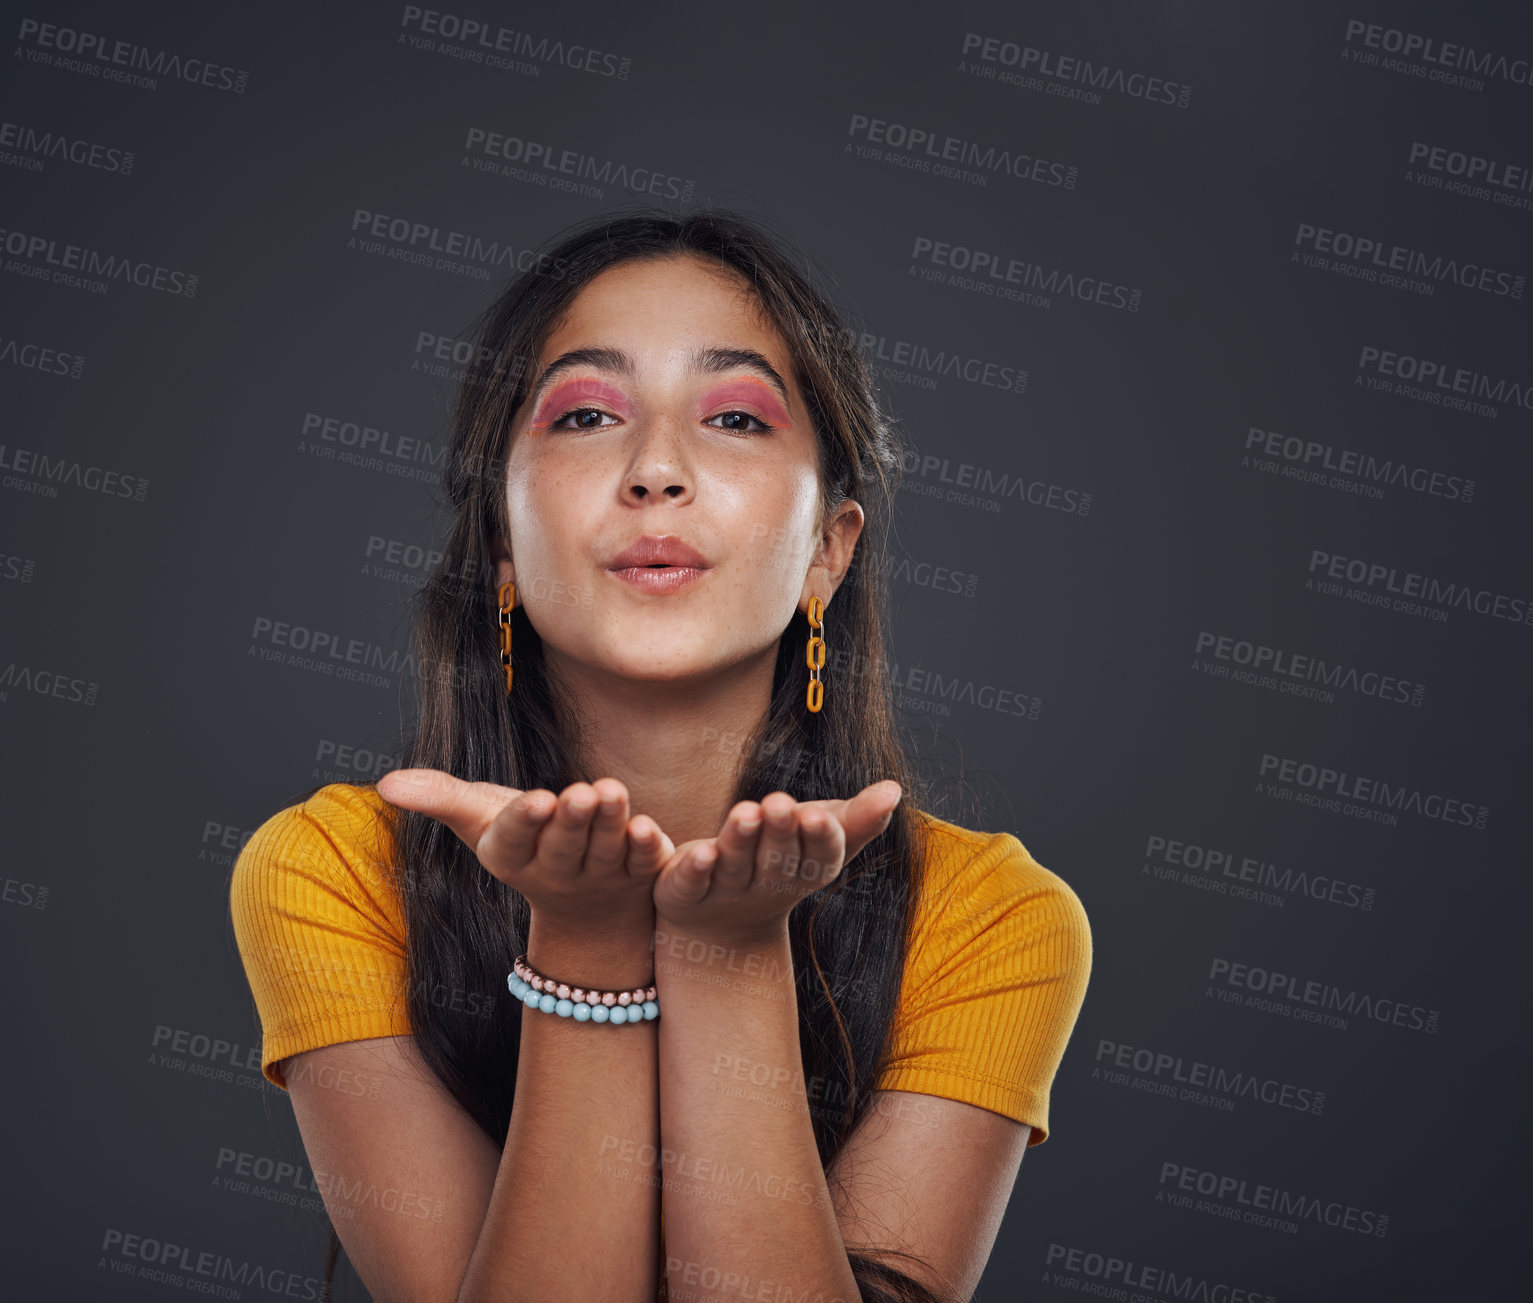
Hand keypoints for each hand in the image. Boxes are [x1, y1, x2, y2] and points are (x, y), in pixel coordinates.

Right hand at [376, 769, 671, 937]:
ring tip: (611, 792)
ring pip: (606, 851)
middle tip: (580, 792)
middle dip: (570, 820)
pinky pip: (644, 862)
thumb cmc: (525, 839)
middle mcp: (555, 872)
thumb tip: (385, 783)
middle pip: (562, 847)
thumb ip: (440, 796)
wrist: (586, 907)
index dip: (523, 822)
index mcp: (512, 857)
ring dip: (610, 824)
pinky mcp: (639, 874)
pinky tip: (648, 827)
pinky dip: (647, 847)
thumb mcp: (480, 817)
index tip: (533, 799)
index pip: (514, 842)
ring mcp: (600, 877)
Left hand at [651, 782, 901, 949]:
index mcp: (804, 870)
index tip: (820, 815)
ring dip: (740, 839)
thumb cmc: (781, 863)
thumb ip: (857, 819)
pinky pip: (689, 881)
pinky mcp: (683, 892)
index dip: (821, 838)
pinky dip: (694, 868)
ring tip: (746, 811)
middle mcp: (766, 882)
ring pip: (734, 864)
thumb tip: (894, 789)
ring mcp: (724, 889)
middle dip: (781, 832)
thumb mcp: (819, 839)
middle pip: (777, 858)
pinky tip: (699, 852)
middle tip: (780, 803)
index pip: (820, 856)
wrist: (719, 926)